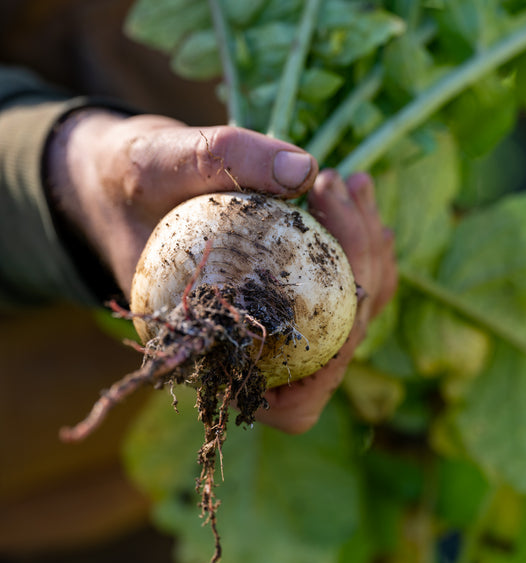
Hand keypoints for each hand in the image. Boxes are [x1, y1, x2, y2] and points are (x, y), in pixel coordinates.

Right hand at [47, 110, 395, 433]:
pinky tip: (352, 192)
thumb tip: (304, 170)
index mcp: (212, 360)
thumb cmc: (124, 185)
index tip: (347, 282)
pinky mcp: (294, 291)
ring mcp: (278, 324)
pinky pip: (345, 284)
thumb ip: (222, 159)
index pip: (292, 403)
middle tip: (335, 189)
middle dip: (360, 269)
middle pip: (338, 348)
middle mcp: (251, 353)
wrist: (119, 185)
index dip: (332, 362)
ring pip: (353, 315)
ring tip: (351, 184)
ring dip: (368, 250)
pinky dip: (360, 241)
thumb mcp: (154, 161)